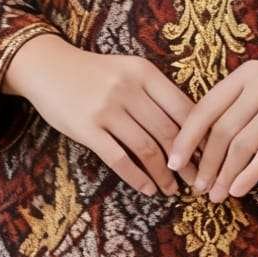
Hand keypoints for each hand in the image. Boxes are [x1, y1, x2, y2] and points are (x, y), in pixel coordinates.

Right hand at [6, 35, 201, 196]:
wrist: (48, 67)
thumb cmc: (95, 73)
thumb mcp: (129, 70)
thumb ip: (155, 92)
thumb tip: (191, 128)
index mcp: (144, 72)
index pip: (183, 107)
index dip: (200, 136)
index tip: (209, 156)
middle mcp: (128, 88)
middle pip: (169, 132)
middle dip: (187, 162)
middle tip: (197, 181)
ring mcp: (106, 108)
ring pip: (147, 149)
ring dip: (164, 175)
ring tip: (172, 190)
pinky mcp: (86, 128)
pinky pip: (118, 159)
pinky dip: (137, 178)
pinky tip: (147, 189)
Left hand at [165, 50, 257, 202]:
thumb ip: (241, 103)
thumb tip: (208, 142)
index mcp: (246, 74)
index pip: (205, 108)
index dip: (186, 138)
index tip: (174, 162)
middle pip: (221, 130)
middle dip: (204, 163)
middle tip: (195, 188)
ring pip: (242, 145)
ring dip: (224, 174)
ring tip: (214, 195)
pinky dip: (249, 175)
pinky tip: (238, 189)